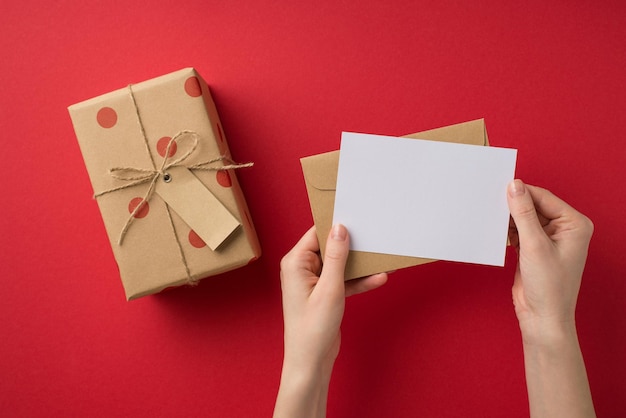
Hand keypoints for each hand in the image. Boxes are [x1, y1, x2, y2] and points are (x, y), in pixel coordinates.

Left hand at [273, 225, 386, 417]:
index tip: (356, 216)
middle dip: (352, 244)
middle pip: (330, 247)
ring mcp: (313, 281)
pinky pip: (344, 280)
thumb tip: (340, 228)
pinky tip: (379, 277)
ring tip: (382, 256)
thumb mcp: (330, 288)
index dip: (336, 224)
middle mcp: (302, 269)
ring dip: (360, 264)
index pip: (316, 233)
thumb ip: (336, 257)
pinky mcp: (325, 293)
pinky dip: (359, 280)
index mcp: (295, 262)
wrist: (311, 362)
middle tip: (373, 235)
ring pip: (340, 264)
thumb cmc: (313, 328)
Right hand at [507, 179, 595, 417]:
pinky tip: (497, 232)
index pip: (544, 197)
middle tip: (491, 203)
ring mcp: (548, 239)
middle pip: (533, 206)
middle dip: (513, 206)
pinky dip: (507, 231)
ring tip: (492, 219)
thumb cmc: (549, 287)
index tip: (498, 187)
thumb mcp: (534, 245)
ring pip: (524, 218)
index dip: (521, 192)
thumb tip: (515, 186)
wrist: (542, 318)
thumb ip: (523, 213)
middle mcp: (564, 229)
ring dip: (509, 219)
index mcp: (574, 224)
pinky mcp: (533, 249)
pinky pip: (519, 231)